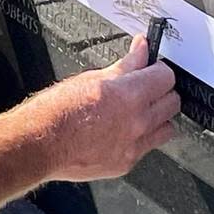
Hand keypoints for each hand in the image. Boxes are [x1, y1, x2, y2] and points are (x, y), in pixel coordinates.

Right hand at [26, 35, 179, 180]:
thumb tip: (140, 49)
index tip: (151, 68)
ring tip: (139, 112)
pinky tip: (123, 132)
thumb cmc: (58, 111)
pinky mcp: (125, 163)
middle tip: (146, 88)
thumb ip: (125, 65)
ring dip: (158, 118)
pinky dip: (140, 139)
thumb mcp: (92, 78)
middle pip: (173, 102)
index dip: (158, 70)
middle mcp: (138, 121)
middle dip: (162, 92)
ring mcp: (133, 145)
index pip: (166, 76)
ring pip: (166, 128)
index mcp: (130, 95)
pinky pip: (147, 148)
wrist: (41, 144)